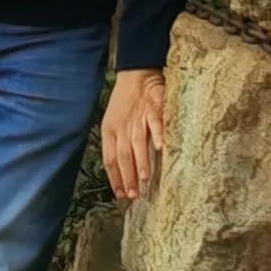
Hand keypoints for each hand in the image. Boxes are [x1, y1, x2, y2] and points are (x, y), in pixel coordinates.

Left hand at [102, 65, 167, 201]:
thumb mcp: (114, 123)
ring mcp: (137, 117)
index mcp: (109, 131)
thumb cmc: (126, 104)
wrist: (136, 75)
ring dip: (141, 161)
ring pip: (137, 142)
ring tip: (144, 179)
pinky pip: (155, 123)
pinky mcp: (153, 107)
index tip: (120, 195)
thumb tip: (121, 172)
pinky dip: (158, 135)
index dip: (114, 177)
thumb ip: (118, 145)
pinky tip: (162, 148)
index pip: (109, 158)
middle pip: (122, 155)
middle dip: (127, 177)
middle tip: (133, 195)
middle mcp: (121, 126)